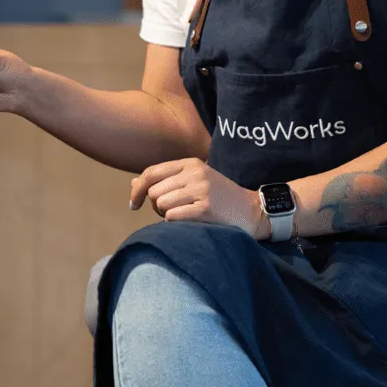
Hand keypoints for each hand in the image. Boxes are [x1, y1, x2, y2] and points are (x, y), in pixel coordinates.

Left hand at [129, 157, 268, 238]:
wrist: (252, 211)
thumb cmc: (218, 198)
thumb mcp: (193, 181)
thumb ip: (164, 181)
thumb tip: (134, 184)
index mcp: (190, 163)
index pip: (151, 173)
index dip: (137, 190)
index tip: (134, 204)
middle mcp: (195, 173)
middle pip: (154, 191)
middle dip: (155, 206)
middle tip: (168, 213)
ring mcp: (201, 190)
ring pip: (161, 204)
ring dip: (164, 215)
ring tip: (181, 216)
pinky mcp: (206, 209)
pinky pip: (172, 217)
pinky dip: (173, 223)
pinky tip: (187, 222)